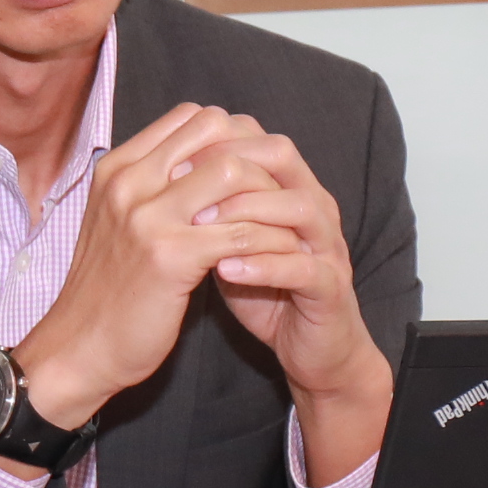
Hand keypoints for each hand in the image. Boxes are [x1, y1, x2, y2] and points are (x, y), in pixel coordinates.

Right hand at [11, 102, 386, 481]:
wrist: (79, 347)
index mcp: (116, 168)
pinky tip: (281, 256)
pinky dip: (269, 240)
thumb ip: (150, 188)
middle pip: (215, 130)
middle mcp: (128, 182)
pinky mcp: (171, 256)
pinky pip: (241, 230)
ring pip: (234, 172)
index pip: (191, 117)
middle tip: (276, 192)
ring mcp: (147, 217)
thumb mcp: (115, 222)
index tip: (251, 171)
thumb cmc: (104, 289)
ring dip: (267, 195)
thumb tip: (199, 161)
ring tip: (284, 221)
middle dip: (255, 157)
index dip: (231, 136)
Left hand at [183, 127, 393, 485]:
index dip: (214, 139)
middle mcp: (314, 209)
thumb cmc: (260, 288)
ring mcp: (328, 248)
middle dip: (229, 162)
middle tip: (179, 179)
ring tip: (199, 221)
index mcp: (289, 189)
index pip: (256, 140)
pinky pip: (304, 269)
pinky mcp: (331, 290)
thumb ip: (206, 206)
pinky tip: (224, 268)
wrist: (308, 348)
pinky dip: (264, 265)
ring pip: (300, 208)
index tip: (168, 156)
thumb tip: (157, 172)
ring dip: (247, 210)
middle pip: (282, 158)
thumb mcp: (224, 241)